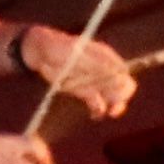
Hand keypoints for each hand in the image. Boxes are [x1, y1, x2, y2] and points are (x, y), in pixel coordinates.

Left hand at [20, 26, 136, 118]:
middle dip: (120, 100)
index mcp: (105, 56)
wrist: (40, 53)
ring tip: (98, 114)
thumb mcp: (78, 56)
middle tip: (111, 110)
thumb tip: (119, 75)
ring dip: (110, 107)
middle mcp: (104, 69)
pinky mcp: (85, 92)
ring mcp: (95, 81)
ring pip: (112, 97)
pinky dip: (99, 110)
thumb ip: (98, 66)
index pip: (123, 73)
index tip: (114, 98)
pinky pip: (98, 103)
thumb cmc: (58, 48)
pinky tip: (93, 115)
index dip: (123, 87)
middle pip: (122, 87)